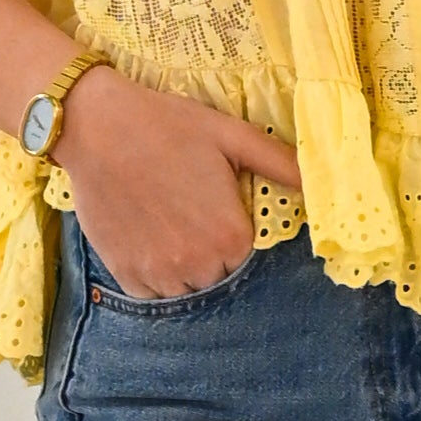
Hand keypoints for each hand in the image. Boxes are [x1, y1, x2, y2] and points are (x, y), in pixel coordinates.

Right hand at [56, 67, 303, 301]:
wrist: (99, 126)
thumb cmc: (169, 126)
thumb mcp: (233, 136)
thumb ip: (280, 163)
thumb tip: (321, 182)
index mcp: (231, 236)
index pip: (245, 256)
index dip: (231, 232)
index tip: (214, 208)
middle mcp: (197, 263)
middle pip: (216, 275)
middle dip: (209, 252)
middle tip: (187, 214)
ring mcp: (158, 272)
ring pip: (184, 289)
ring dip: (181, 267)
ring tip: (167, 227)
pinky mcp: (124, 272)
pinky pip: (149, 294)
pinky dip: (152, 277)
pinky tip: (146, 242)